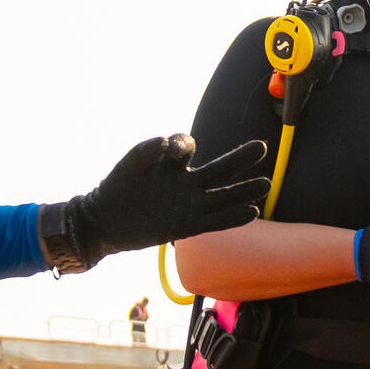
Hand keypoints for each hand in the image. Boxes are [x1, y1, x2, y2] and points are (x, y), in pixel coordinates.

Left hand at [43, 135, 269, 272]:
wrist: (103, 222)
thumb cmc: (116, 189)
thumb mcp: (129, 165)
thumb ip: (146, 151)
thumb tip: (166, 143)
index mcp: (171, 164)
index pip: (186, 147)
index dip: (183, 145)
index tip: (172, 150)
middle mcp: (185, 182)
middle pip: (218, 170)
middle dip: (240, 159)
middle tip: (261, 147)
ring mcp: (188, 204)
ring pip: (223, 196)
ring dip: (244, 191)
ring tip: (266, 183)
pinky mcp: (186, 226)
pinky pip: (214, 222)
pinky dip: (232, 218)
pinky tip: (252, 212)